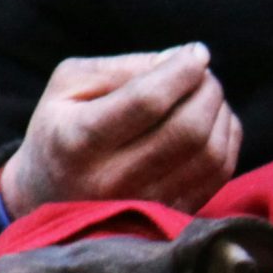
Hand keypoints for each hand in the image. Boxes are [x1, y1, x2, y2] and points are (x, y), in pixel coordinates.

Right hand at [0, 44, 243, 215]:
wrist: (45, 197)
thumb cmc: (60, 129)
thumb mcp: (69, 85)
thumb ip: (123, 68)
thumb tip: (183, 59)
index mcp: (78, 141)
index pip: (147, 101)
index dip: (182, 70)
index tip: (196, 53)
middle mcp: (110, 181)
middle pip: (186, 129)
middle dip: (207, 89)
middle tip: (203, 73)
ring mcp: (142, 205)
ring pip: (209, 154)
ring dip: (220, 113)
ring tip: (207, 95)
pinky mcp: (166, 219)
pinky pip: (217, 176)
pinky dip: (227, 140)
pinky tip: (213, 123)